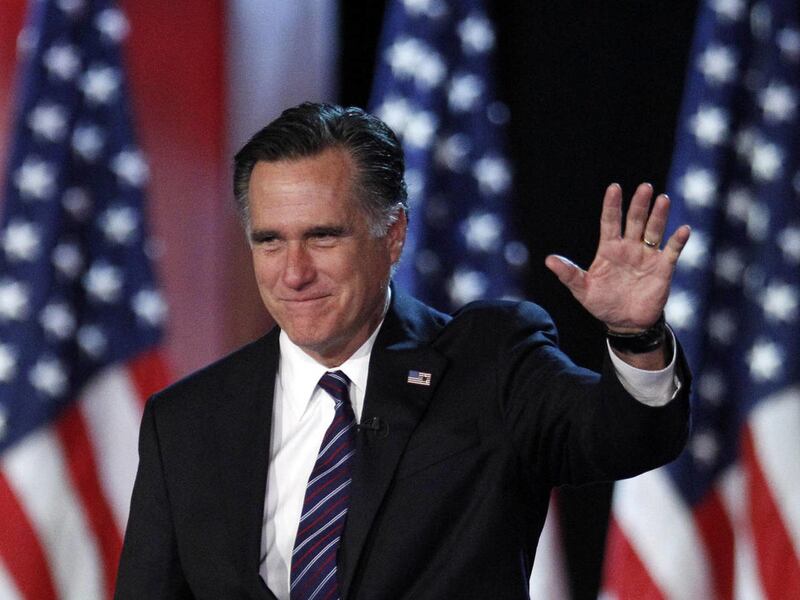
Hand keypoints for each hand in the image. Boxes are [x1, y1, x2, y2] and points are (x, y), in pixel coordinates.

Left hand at [545, 182, 690, 332]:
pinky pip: (672, 251)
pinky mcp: (662, 268)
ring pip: (653, 231)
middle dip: (639, 204)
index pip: (610, 221)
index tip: (614, 188)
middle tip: (644, 187)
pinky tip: (683, 229)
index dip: (612, 205)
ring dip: (659, 216)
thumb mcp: (582, 289)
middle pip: (635, 221)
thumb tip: (549, 260)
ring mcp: (647, 256)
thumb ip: (568, 273)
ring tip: (663, 199)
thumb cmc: (601, 303)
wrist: (624, 323)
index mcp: (609, 249)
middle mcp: (629, 248)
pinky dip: (677, 241)